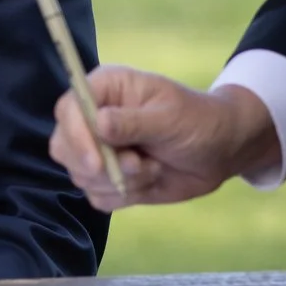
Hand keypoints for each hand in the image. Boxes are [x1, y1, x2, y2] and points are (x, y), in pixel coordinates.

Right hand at [51, 66, 280, 211]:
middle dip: (97, 165)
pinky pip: (97, 196)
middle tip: (138, 166)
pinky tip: (150, 180)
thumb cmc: (199, 121)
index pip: (68, 109)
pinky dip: (124, 196)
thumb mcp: (171, 117)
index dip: (76, 136)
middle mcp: (94, 118)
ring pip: (81, 175)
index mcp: (105, 89)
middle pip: (64, 146)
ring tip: (153, 168)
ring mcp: (98, 150)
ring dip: (120, 181)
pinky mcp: (107, 178)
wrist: (221, 151)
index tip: (97, 162)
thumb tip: (99, 123)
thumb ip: (133, 122)